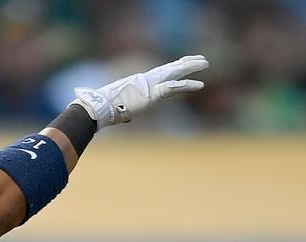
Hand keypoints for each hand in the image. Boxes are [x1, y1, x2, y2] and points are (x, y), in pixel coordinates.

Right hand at [73, 55, 208, 126]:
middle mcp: (146, 80)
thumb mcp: (117, 108)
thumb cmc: (103, 109)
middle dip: (186, 63)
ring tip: (205, 63)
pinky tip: (200, 84)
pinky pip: (174, 88)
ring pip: (175, 73)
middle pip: (170, 68)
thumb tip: (124, 119)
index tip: (183, 63)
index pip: (160, 72)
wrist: (99, 107)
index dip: (173, 67)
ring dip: (191, 68)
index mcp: (139, 82)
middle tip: (200, 59)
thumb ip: (125, 112)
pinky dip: (187, 85)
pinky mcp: (153, 94)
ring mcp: (150, 85)